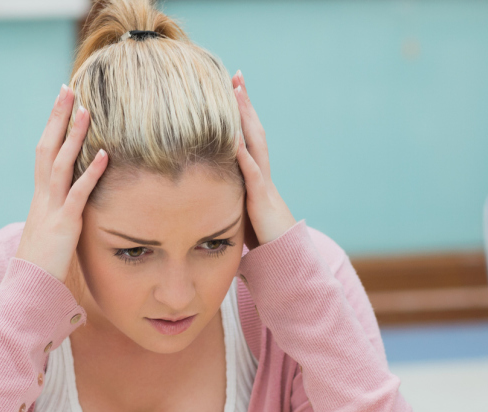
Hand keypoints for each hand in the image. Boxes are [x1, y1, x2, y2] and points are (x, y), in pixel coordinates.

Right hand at [14, 85, 107, 303]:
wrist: (26, 291)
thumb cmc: (42, 264)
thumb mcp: (52, 232)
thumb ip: (62, 213)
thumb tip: (76, 204)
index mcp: (40, 196)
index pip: (44, 151)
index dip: (53, 126)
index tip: (62, 101)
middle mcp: (42, 197)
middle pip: (46, 147)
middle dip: (57, 117)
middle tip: (67, 88)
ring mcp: (51, 210)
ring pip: (59, 164)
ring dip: (73, 136)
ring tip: (86, 110)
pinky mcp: (63, 225)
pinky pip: (78, 194)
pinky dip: (90, 173)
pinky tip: (104, 154)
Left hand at [232, 71, 295, 248]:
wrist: (285, 259)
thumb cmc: (261, 239)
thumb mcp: (239, 211)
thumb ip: (227, 196)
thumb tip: (202, 190)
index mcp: (255, 174)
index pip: (246, 136)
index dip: (239, 112)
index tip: (231, 86)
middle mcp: (261, 173)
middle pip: (253, 130)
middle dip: (244, 103)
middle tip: (236, 76)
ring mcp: (263, 184)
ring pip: (254, 144)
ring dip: (245, 119)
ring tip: (236, 94)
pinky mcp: (261, 201)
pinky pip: (252, 174)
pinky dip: (243, 156)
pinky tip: (233, 139)